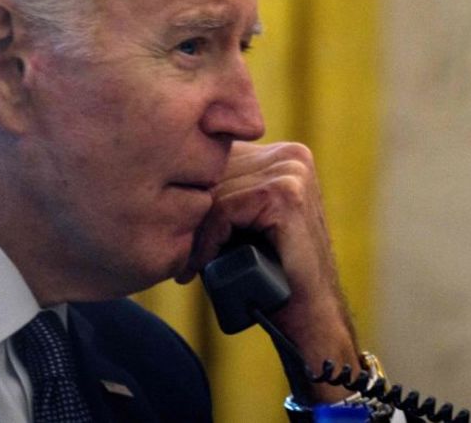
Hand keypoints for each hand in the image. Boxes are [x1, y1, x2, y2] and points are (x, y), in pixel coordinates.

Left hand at [176, 141, 359, 402]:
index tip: (176, 233)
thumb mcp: (243, 222)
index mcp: (282, 154)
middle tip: (177, 255)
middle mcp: (290, 156)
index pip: (216, 158)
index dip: (193, 196)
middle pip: (214, 173)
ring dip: (194, 233)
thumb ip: (221, 191)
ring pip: (215, 192)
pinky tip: (201, 266)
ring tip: (187, 265)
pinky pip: (224, 210)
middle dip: (191, 215)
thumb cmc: (268, 272)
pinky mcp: (285, 195)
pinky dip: (207, 241)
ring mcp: (292, 172)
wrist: (309, 315)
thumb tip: (162, 178)